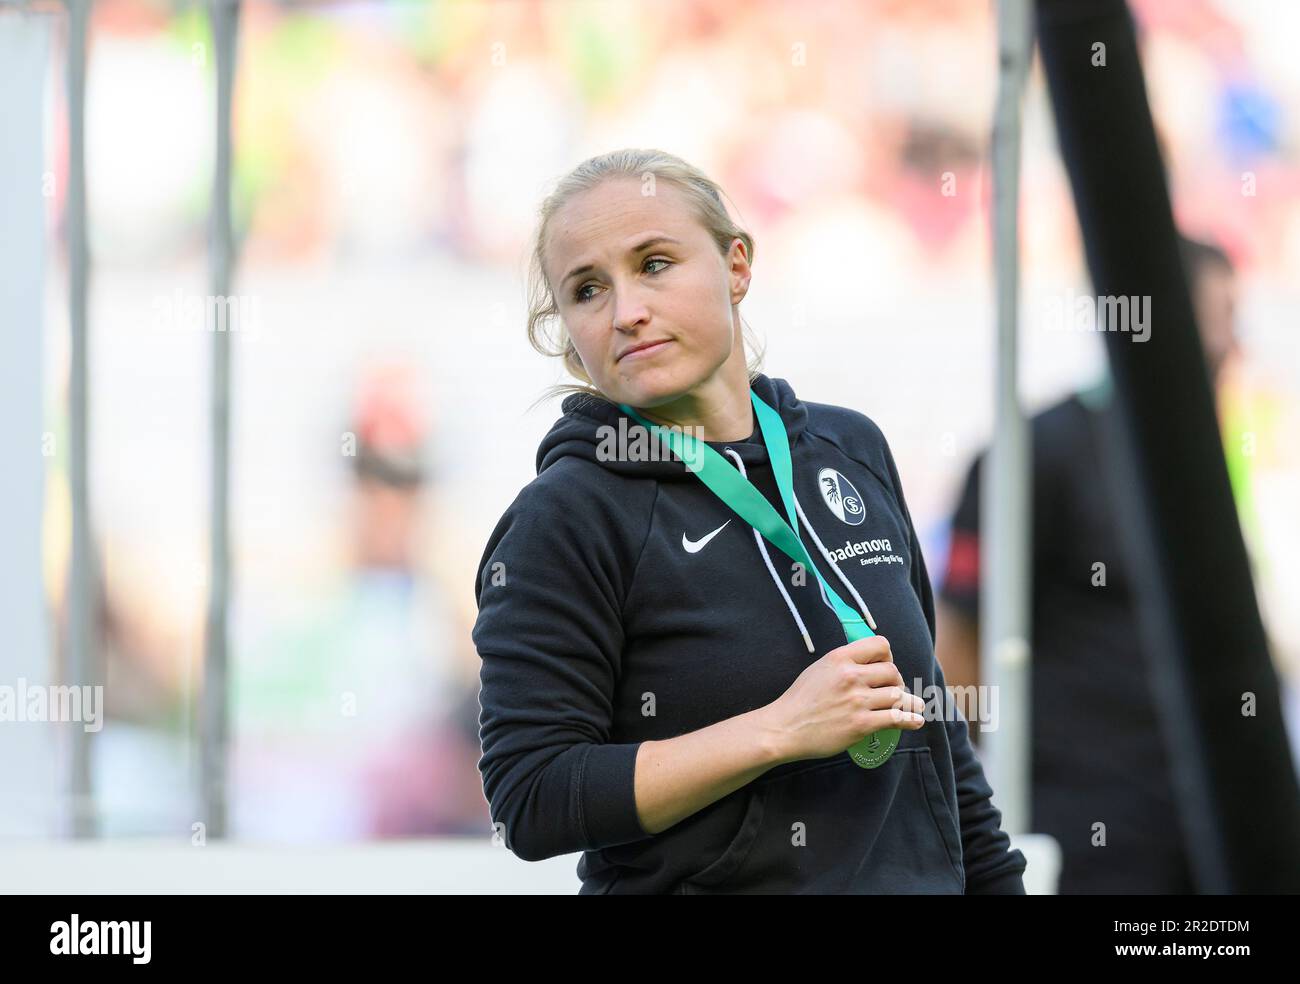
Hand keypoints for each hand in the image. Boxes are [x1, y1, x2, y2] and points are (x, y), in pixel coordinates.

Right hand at [762, 636, 924, 763]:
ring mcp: (857, 701)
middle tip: (891, 691)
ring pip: (898, 695)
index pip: (881, 645)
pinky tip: (916, 721)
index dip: (887, 657)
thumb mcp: (819, 668)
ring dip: (905, 702)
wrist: (785, 728)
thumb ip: (844, 662)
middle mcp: (851, 676)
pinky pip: (896, 718)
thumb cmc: (800, 699)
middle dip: (896, 682)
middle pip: (892, 672)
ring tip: (910, 706)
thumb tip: (870, 662)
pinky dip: (910, 720)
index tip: (884, 667)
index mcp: (840, 658)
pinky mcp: (861, 724)